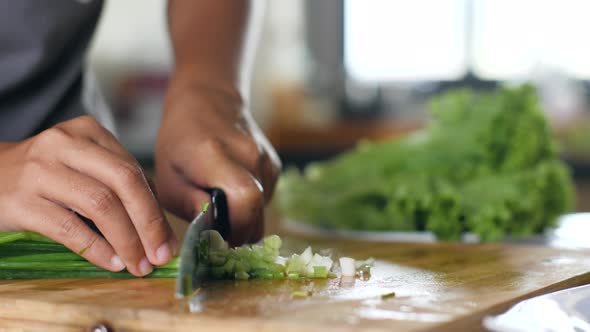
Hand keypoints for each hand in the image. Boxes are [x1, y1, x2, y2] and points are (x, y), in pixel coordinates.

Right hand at [0, 116, 175, 275]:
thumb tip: (159, 228)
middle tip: (160, 254)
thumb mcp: (82, 164)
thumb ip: (118, 185)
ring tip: (138, 264)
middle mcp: (65, 144)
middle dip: (149, 223)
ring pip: (100, 205)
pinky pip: (69, 228)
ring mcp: (41, 170)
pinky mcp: (21, 201)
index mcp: (88, 131)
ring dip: (126, 240)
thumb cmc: (47, 174)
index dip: (156, 209)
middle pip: (124, 182)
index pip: (133, 170)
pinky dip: (96, 248)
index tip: (168, 240)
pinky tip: (110, 262)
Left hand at [154, 82, 280, 245]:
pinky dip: (250, 205)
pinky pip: (265, 199)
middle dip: (238, 232)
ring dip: (243, 218)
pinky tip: (231, 191)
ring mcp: (266, 159)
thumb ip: (191, 206)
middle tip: (216, 235)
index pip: (245, 200)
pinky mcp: (274, 164)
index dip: (235, 228)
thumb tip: (214, 235)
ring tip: (220, 205)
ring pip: (262, 210)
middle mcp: (249, 155)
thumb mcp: (168, 178)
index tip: (216, 241)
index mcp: (216, 155)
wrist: (208, 101)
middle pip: (257, 213)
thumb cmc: (179, 142)